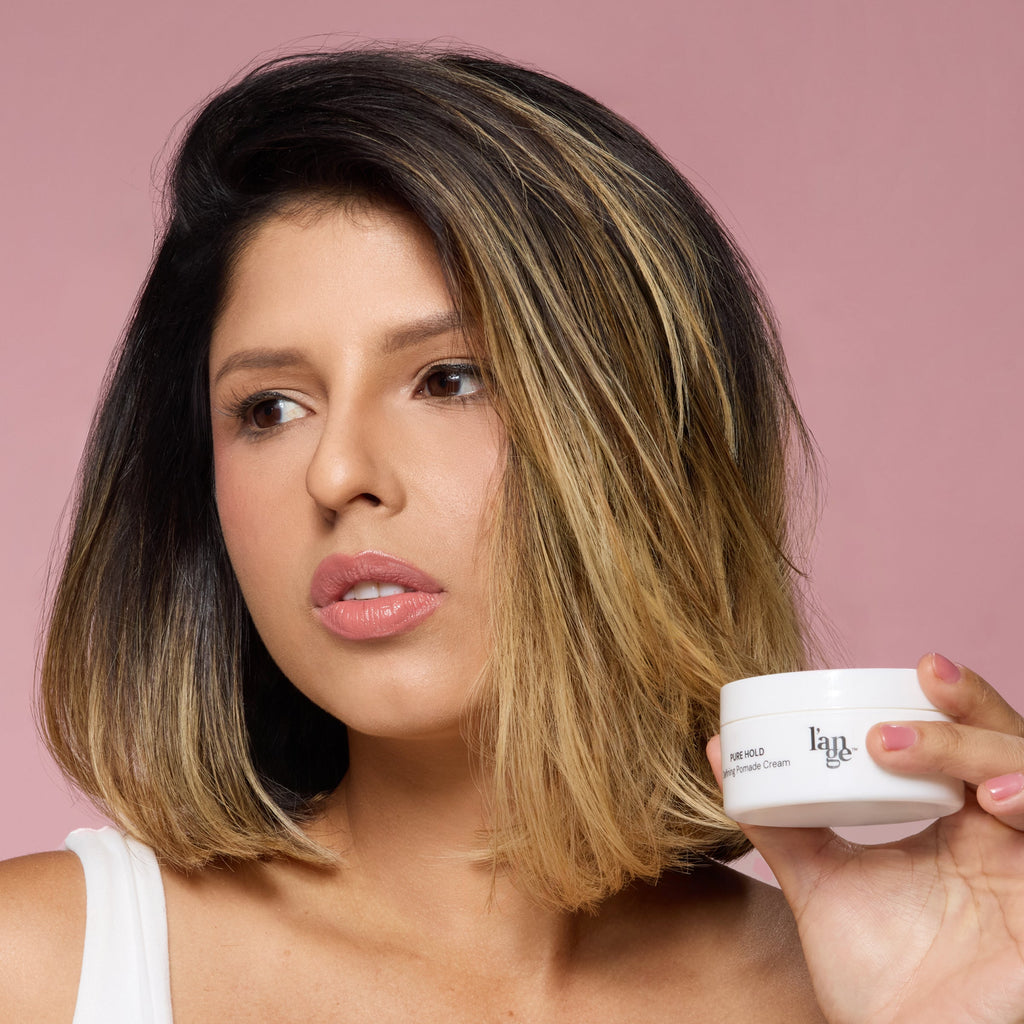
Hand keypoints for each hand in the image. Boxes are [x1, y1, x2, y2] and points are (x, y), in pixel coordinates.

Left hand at [707, 653, 1023, 1023]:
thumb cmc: (876, 981)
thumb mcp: (820, 884)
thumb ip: (780, 823)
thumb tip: (718, 752)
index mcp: (961, 826)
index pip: (972, 743)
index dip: (959, 703)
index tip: (916, 667)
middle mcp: (1006, 843)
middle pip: (1009, 748)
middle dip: (969, 713)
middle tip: (916, 688)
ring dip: (990, 753)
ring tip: (916, 748)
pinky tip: (994, 807)